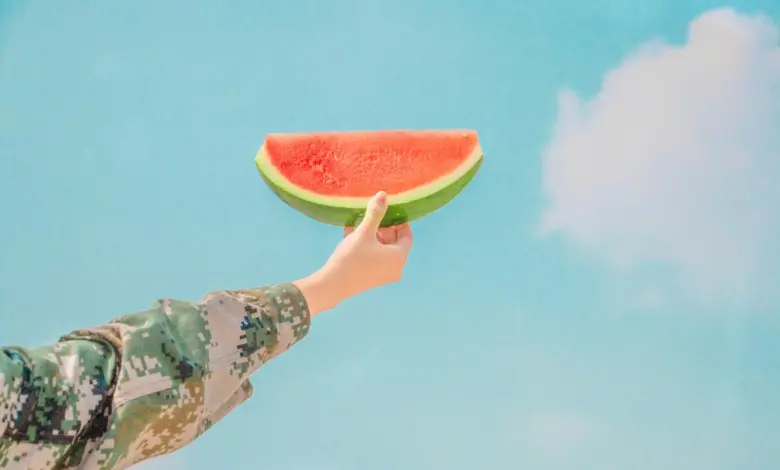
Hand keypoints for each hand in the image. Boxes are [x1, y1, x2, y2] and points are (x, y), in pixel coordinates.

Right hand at [294, 191, 413, 315]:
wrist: (333, 284)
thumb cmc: (353, 257)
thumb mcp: (364, 232)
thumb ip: (375, 213)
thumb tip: (383, 194)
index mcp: (399, 257)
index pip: (407, 236)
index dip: (400, 223)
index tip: (390, 213)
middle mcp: (396, 268)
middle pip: (395, 244)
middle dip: (385, 230)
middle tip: (374, 219)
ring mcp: (384, 276)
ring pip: (384, 251)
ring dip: (374, 238)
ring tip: (361, 227)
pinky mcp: (372, 280)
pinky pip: (375, 259)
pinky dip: (368, 248)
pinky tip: (352, 237)